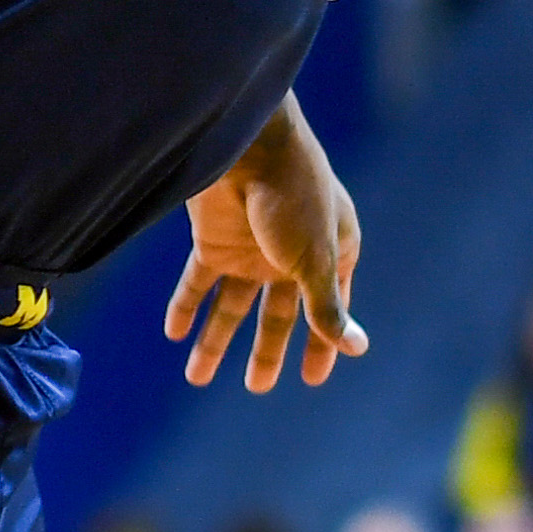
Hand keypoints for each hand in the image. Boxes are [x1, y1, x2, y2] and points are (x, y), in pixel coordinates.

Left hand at [167, 94, 364, 391]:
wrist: (246, 145)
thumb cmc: (296, 195)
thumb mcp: (316, 259)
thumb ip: (327, 307)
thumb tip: (359, 348)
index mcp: (330, 254)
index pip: (327, 309)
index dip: (320, 344)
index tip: (312, 379)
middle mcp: (290, 255)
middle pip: (278, 312)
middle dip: (267, 350)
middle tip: (258, 387)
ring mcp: (251, 249)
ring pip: (232, 305)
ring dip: (215, 339)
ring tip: (196, 376)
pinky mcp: (214, 241)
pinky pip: (197, 282)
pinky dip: (185, 307)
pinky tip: (174, 333)